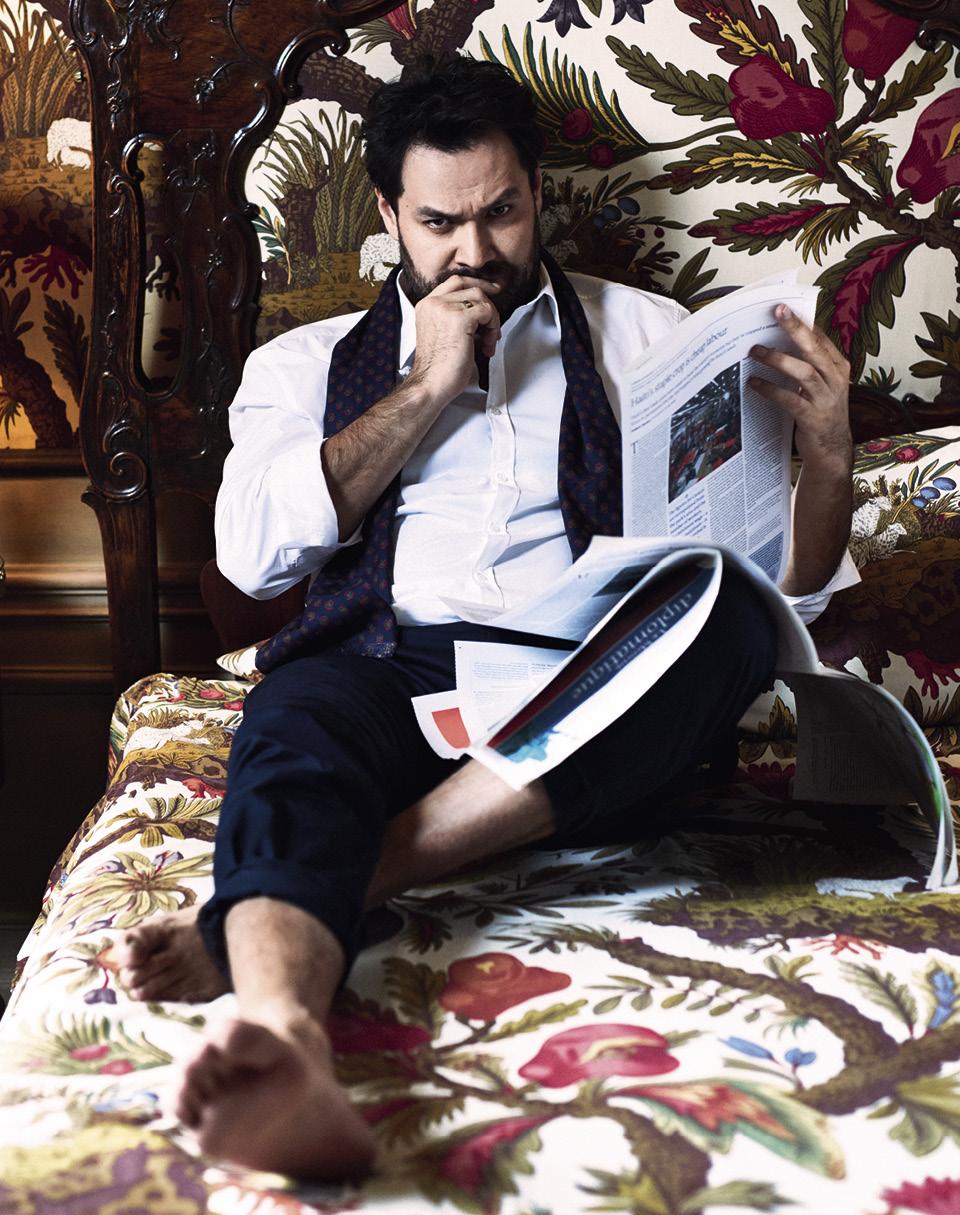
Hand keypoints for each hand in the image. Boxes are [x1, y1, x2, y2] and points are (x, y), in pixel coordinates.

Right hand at [406, 274, 501, 406]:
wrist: (431, 385)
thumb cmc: (438, 369)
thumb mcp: (443, 335)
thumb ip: (455, 318)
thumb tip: (480, 313)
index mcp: (427, 306)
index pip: (454, 282)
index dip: (475, 284)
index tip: (491, 290)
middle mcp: (433, 303)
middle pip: (469, 286)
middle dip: (488, 300)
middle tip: (496, 315)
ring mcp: (445, 308)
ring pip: (480, 298)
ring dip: (491, 320)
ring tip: (487, 342)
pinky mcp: (459, 318)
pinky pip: (487, 311)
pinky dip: (492, 328)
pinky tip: (485, 346)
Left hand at [749, 304, 851, 475]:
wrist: (831, 449)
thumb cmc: (820, 412)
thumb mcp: (820, 385)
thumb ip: (807, 364)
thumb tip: (779, 341)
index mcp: (838, 367)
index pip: (820, 338)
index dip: (802, 323)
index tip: (783, 308)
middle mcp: (836, 379)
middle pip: (814, 349)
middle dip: (795, 329)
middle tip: (776, 314)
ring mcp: (826, 399)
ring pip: (804, 372)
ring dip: (778, 360)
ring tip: (755, 351)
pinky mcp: (813, 417)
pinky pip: (790, 399)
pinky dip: (771, 390)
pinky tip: (755, 384)